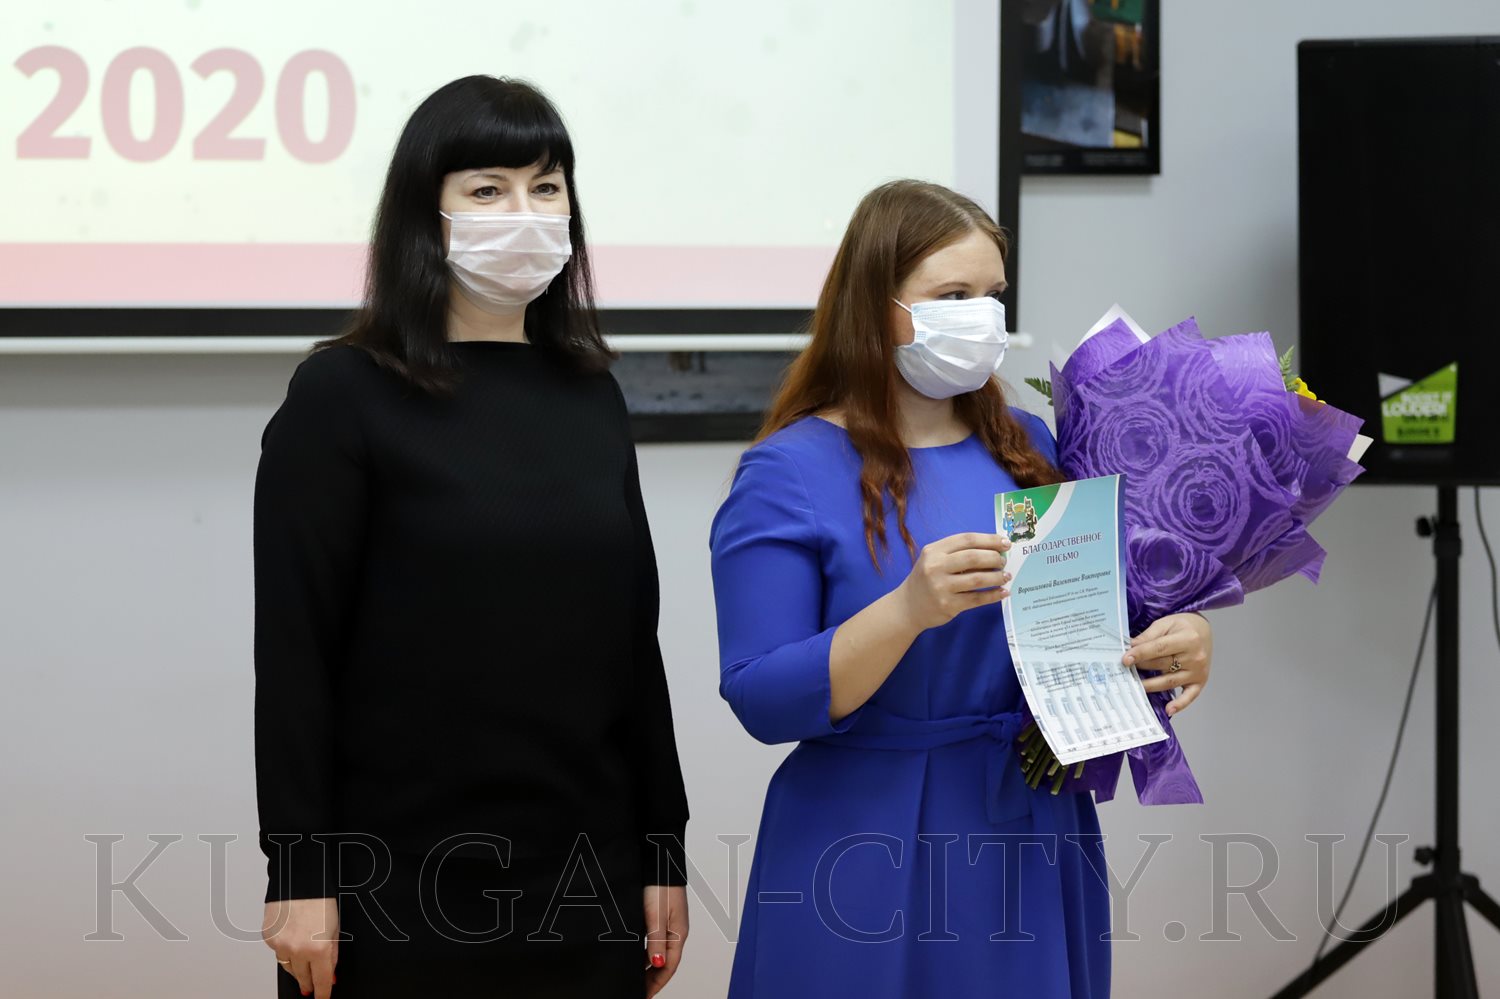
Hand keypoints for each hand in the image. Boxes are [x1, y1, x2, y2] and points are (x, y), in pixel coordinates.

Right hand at [263, 898, 338, 997]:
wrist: (300, 878)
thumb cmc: (321, 899)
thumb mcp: (335, 928)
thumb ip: (332, 954)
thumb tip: (330, 974)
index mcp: (318, 949)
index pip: (320, 981)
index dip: (322, 993)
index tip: (322, 998)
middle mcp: (297, 950)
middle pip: (302, 977)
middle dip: (309, 982)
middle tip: (312, 987)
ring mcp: (280, 945)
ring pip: (287, 967)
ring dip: (296, 968)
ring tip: (303, 965)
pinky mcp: (268, 937)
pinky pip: (277, 952)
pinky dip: (284, 951)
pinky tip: (291, 942)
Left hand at [643, 884, 687, 996]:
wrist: (659, 858)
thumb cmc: (660, 885)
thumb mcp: (656, 917)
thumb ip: (657, 942)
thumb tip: (657, 965)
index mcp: (678, 933)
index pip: (669, 967)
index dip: (656, 983)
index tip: (644, 996)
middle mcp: (675, 930)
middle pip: (665, 961)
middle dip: (652, 978)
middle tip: (638, 990)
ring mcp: (668, 922)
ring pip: (658, 951)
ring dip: (647, 966)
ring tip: (634, 977)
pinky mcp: (659, 914)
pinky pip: (653, 940)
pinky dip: (644, 951)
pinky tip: (634, 954)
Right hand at [895, 533, 1012, 631]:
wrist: (907, 606)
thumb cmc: (926, 579)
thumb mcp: (934, 560)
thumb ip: (958, 553)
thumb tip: (994, 550)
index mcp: (934, 551)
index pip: (966, 539)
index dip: (989, 540)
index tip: (1005, 543)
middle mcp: (935, 567)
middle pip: (973, 557)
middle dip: (994, 558)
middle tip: (1004, 561)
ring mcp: (941, 587)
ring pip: (978, 579)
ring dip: (997, 577)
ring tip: (1006, 576)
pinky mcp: (948, 605)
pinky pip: (977, 599)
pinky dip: (993, 595)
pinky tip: (1003, 592)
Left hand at [1124, 613, 1212, 716]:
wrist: (1204, 631)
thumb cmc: (1183, 626)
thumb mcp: (1165, 624)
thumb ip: (1148, 636)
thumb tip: (1129, 647)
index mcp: (1188, 639)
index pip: (1159, 648)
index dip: (1140, 654)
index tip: (1125, 659)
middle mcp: (1195, 657)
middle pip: (1163, 665)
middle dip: (1141, 667)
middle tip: (1124, 670)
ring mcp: (1198, 672)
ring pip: (1170, 681)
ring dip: (1150, 685)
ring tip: (1134, 686)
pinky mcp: (1200, 682)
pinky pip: (1190, 696)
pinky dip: (1180, 704)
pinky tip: (1168, 709)